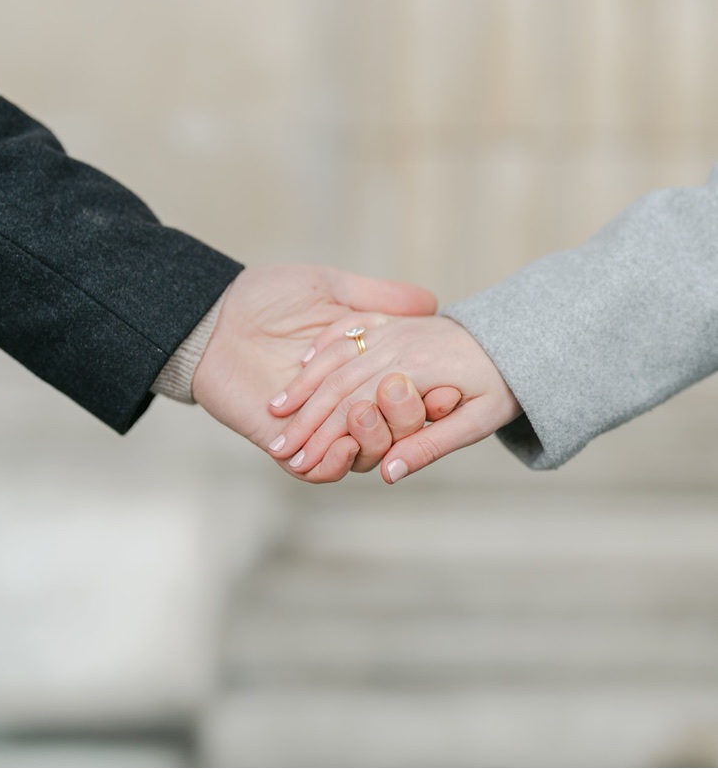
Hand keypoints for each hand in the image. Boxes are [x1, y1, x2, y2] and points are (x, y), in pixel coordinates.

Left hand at [191, 264, 457, 480]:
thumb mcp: (327, 288)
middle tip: (405, 397)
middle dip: (403, 419)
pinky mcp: (285, 446)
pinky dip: (334, 465)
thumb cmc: (266, 296)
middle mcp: (343, 404)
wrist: (213, 316)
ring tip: (364, 415)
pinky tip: (341, 449)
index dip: (429, 398)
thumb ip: (376, 297)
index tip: (450, 389)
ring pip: (359, 454)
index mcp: (359, 372)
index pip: (406, 396)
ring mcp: (315, 427)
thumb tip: (431, 301)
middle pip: (389, 429)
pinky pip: (319, 471)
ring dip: (370, 441)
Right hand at [266, 315, 519, 482]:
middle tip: (276, 447)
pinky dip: (321, 348)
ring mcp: (392, 330)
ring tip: (274, 411)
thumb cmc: (504, 384)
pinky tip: (301, 365)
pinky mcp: (391, 322)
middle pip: (336, 384)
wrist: (521, 336)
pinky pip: (346, 330)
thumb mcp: (479, 420)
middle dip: (302, 418)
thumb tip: (388, 472)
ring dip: (301, 385)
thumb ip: (431, 445)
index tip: (297, 463)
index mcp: (416, 371)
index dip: (322, 436)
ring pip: (334, 357)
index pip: (354, 407)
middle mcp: (397, 347)